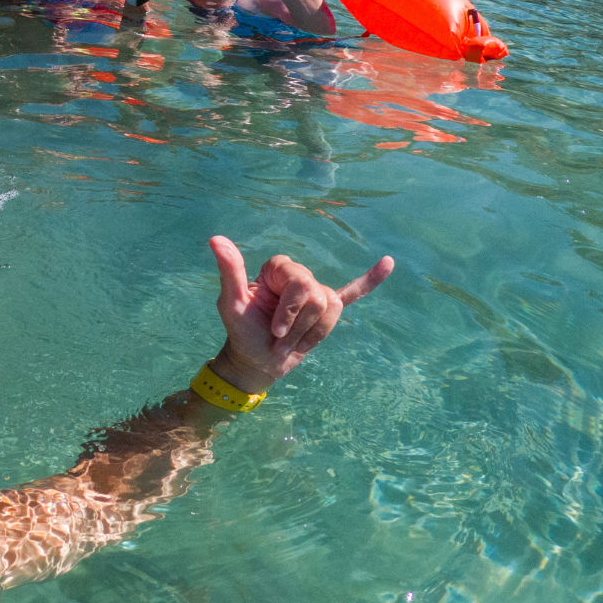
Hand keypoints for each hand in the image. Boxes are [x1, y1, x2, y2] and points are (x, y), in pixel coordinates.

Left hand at [207, 236, 391, 393]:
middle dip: (300, 327)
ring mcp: (315, 293)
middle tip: (280, 340)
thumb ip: (229, 270)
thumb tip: (215, 239)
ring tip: (291, 343)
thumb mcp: (231, 303)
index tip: (274, 330)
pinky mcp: (327, 311)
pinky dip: (370, 280)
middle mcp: (299, 276)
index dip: (291, 311)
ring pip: (332, 310)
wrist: (255, 362)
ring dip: (312, 335)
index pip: (301, 283)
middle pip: (318, 298)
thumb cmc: (240, 332)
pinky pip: (352, 293)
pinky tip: (387, 264)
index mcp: (278, 269)